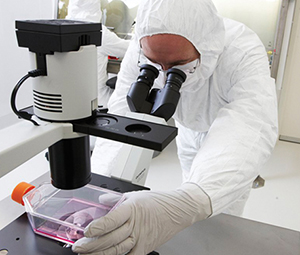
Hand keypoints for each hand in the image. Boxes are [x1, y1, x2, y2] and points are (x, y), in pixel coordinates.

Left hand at [72, 183, 210, 254]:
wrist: (177, 210)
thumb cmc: (157, 202)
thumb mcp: (134, 195)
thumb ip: (115, 199)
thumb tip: (101, 201)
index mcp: (132, 208)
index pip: (110, 220)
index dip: (96, 228)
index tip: (85, 231)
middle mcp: (136, 224)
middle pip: (110, 238)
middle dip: (91, 245)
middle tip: (78, 247)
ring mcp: (141, 238)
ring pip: (117, 250)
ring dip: (100, 254)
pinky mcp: (146, 247)